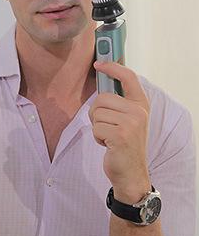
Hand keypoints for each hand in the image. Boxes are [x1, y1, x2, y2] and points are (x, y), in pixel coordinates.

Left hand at [90, 61, 150, 203]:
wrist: (130, 172)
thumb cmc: (123, 143)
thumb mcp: (127, 119)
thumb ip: (119, 101)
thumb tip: (103, 76)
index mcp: (141, 104)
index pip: (129, 77)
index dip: (112, 67)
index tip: (98, 63)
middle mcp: (139, 112)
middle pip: (101, 98)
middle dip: (96, 113)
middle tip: (107, 126)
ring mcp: (131, 123)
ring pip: (96, 113)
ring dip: (96, 127)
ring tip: (109, 136)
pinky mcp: (121, 135)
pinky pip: (95, 127)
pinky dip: (96, 137)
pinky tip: (108, 144)